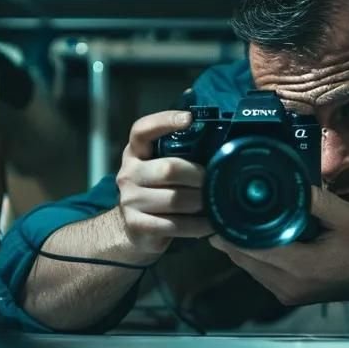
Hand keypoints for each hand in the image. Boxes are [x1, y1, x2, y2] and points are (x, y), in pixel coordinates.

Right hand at [115, 110, 211, 256]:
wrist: (133, 229)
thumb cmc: (157, 192)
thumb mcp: (160, 167)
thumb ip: (181, 154)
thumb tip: (220, 141)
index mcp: (135, 153)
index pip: (142, 130)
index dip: (164, 121)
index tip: (189, 118)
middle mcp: (128, 173)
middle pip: (169, 169)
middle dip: (198, 176)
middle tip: (215, 181)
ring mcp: (130, 200)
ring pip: (175, 199)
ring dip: (201, 202)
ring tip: (215, 203)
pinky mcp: (138, 224)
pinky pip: (176, 225)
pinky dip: (198, 226)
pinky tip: (210, 224)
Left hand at [209, 186, 348, 306]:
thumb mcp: (346, 216)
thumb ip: (317, 200)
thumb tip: (289, 182)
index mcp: (302, 265)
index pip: (254, 247)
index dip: (234, 228)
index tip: (220, 209)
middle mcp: (288, 283)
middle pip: (244, 258)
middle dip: (231, 234)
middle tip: (221, 209)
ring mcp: (285, 293)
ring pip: (247, 267)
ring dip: (240, 245)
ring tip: (233, 219)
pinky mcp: (285, 295)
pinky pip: (258, 273)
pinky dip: (253, 256)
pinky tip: (254, 237)